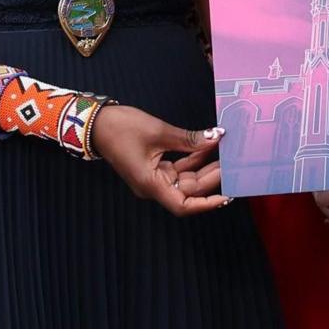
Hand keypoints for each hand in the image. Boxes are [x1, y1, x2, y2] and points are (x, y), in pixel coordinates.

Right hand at [95, 106, 228, 217]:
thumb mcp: (159, 132)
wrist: (96, 122)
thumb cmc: (121, 128)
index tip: (226, 196)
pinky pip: (179, 168)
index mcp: (151, 184)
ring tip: (224, 152)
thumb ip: (189, 139)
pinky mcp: (154, 167)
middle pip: (189, 190)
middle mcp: (153, 186)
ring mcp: (154, 177)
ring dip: (204, 166)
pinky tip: (208, 146)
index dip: (206, 204)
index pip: (183, 205)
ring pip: (186, 178)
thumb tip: (215, 138)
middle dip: (211, 176)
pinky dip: (193, 158)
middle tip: (232, 161)